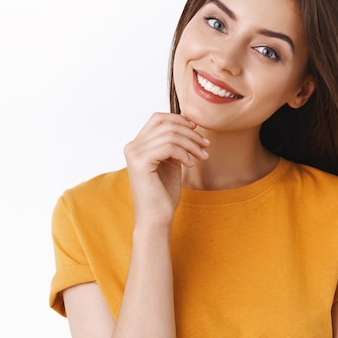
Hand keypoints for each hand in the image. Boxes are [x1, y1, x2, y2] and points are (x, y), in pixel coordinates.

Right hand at [123, 113, 209, 227]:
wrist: (156, 218)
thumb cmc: (164, 193)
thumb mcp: (171, 161)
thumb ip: (174, 143)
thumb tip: (189, 122)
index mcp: (137, 145)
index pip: (158, 118)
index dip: (179, 120)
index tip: (197, 130)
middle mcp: (132, 146)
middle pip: (166, 124)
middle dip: (190, 133)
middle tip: (205, 146)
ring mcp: (134, 154)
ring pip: (170, 135)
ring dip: (191, 144)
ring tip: (202, 157)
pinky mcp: (140, 163)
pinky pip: (169, 147)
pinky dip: (184, 154)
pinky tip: (190, 165)